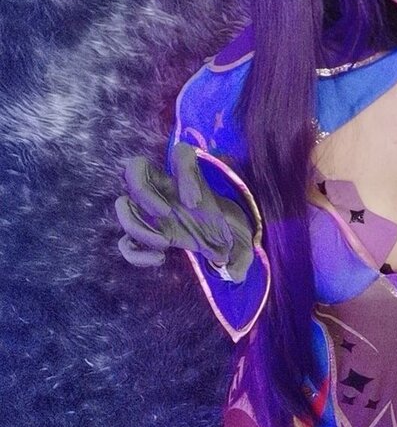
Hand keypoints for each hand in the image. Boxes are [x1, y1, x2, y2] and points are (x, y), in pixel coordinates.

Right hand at [115, 142, 253, 282]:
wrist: (223, 242)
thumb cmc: (231, 231)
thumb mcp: (244, 239)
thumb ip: (242, 253)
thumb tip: (233, 271)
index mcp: (192, 184)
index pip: (181, 155)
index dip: (184, 173)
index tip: (196, 204)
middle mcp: (168, 192)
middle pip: (136, 167)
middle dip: (143, 190)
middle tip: (165, 213)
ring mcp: (153, 213)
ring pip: (123, 202)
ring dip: (135, 224)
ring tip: (164, 243)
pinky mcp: (149, 236)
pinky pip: (126, 240)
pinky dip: (134, 252)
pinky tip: (159, 259)